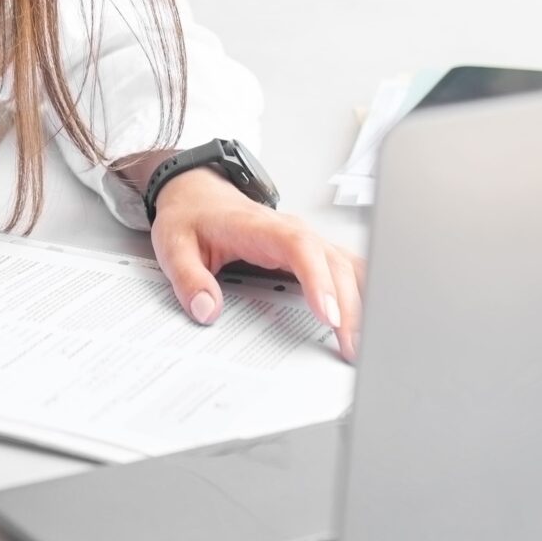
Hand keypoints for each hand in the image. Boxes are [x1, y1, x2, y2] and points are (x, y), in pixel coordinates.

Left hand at [149, 169, 364, 362]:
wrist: (196, 193)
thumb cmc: (191, 217)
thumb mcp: (174, 246)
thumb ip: (188, 279)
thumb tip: (207, 310)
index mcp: (260, 228)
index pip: (299, 248)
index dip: (318, 280)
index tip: (328, 314)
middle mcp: (291, 231)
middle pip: (333, 263)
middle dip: (348, 305)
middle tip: (350, 347)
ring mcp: (305, 240)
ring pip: (346, 266)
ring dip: (361, 301)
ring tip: (361, 343)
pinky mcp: (310, 251)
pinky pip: (344, 268)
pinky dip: (361, 291)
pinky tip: (366, 318)